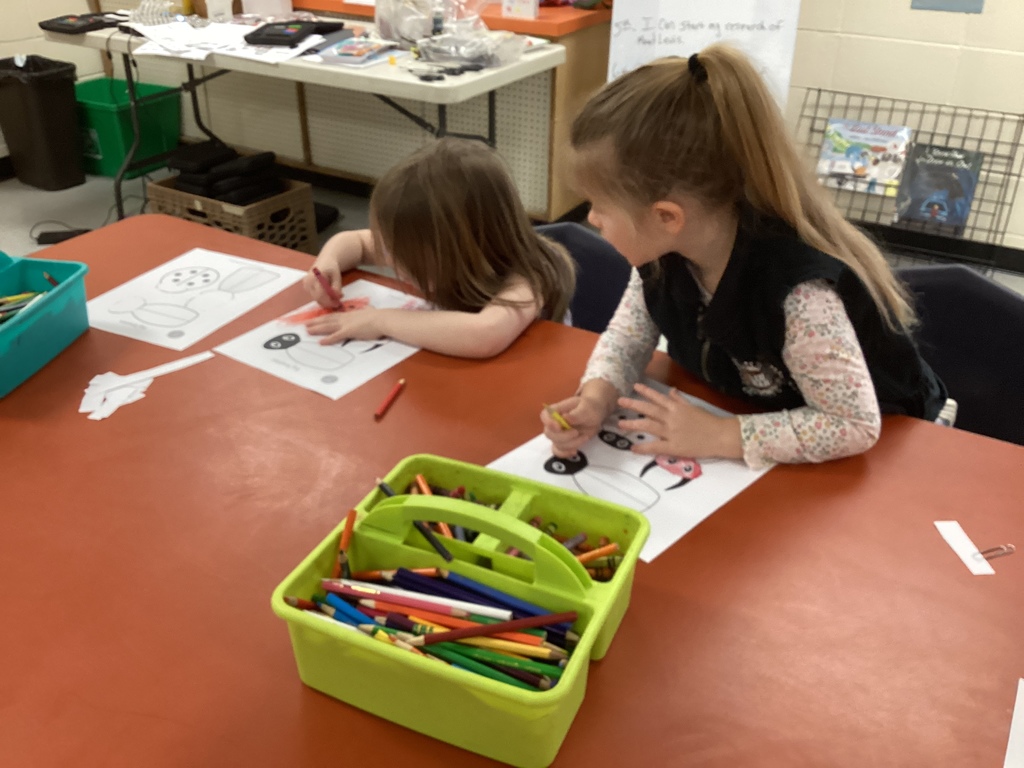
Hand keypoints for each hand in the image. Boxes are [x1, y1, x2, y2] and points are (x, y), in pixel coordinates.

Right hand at [302, 259, 343, 308]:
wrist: (325, 261)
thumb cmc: (331, 268)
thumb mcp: (337, 276)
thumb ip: (337, 287)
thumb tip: (337, 297)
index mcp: (315, 277)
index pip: (320, 294)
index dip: (329, 301)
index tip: (337, 303)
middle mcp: (308, 282)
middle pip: (317, 298)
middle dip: (328, 302)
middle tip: (338, 302)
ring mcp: (305, 285)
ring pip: (316, 299)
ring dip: (326, 301)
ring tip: (335, 297)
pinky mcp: (306, 288)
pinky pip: (315, 297)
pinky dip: (323, 298)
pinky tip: (329, 295)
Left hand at [306, 308, 386, 344]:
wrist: (382, 319)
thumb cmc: (379, 316)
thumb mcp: (370, 311)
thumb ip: (367, 310)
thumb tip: (368, 308)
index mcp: (350, 314)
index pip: (334, 315)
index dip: (324, 317)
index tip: (317, 318)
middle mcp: (345, 318)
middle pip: (327, 319)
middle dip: (315, 322)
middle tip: (305, 324)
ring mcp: (346, 324)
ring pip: (328, 326)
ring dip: (317, 328)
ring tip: (307, 331)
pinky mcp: (349, 331)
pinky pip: (336, 336)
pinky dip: (328, 339)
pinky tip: (321, 342)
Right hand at [540, 394, 610, 457]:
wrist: (595, 415)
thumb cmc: (589, 407)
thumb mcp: (586, 408)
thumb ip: (576, 414)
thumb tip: (565, 417)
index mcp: (556, 410)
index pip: (544, 416)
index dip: (548, 423)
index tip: (559, 427)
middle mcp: (554, 423)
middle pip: (549, 433)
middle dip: (563, 437)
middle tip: (576, 433)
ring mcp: (558, 434)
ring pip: (556, 444)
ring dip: (570, 444)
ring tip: (584, 437)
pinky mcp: (563, 443)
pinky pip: (558, 452)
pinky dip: (566, 453)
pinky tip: (575, 451)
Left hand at [618, 382, 742, 459]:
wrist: (721, 436)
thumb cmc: (709, 421)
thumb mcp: (693, 407)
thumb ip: (680, 400)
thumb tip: (672, 390)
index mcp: (677, 408)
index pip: (658, 397)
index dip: (645, 391)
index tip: (634, 386)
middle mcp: (671, 417)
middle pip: (649, 409)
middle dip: (633, 404)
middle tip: (619, 401)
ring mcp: (671, 432)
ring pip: (648, 426)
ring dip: (633, 423)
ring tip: (620, 423)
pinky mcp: (674, 447)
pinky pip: (655, 447)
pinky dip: (643, 447)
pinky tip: (633, 448)